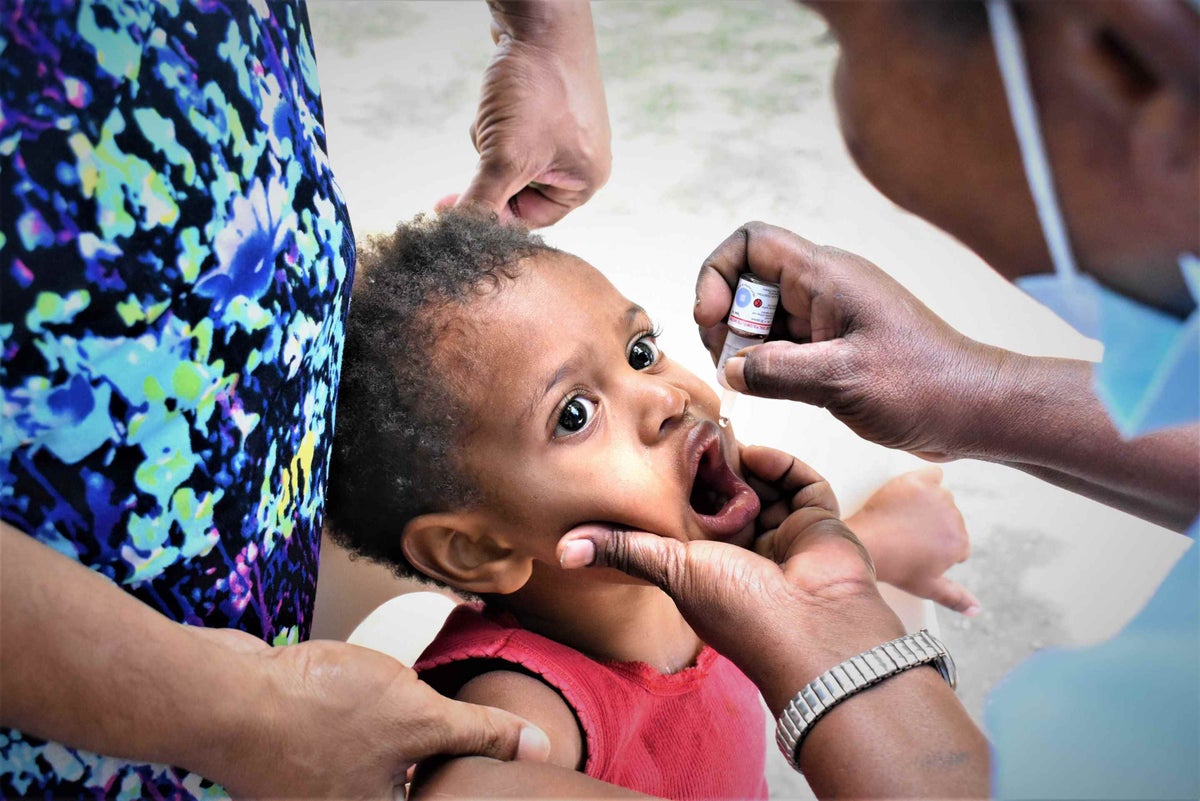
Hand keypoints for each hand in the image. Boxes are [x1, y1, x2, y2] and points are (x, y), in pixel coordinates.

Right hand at [199, 632, 549, 798]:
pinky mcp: (289, 760)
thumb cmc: (314, 712)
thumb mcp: (419, 716)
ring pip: (377, 767)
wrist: (220, 696)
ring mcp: (310, 793)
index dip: (468, 782)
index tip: (486, 764)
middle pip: (411, 788)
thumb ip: (481, 734)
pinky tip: (358, 693)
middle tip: (460, 731)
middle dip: (436, 758)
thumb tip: (541, 749)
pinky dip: (358, 722)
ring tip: (404, 706)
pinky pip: (343, 745)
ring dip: (397, 736)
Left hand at [454, 0, 610, 227]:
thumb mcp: (504, 156)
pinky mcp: (546, 109)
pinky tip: (498, 102)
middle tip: (487, 145)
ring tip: (497, 116)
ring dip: (490, 145)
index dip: (490, 215)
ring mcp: (565, 133)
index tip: (452, 210)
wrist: (540, 20)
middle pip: (515, 189)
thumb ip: (482, 202)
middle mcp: (581, 161)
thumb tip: (457, 237)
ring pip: (507, 161)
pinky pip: (509, 134)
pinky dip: (495, 124)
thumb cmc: (535, 87)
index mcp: (586, 181)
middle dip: (493, 169)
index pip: (529, 219)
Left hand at [557, 445, 902, 714]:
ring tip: (723, 439)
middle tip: (697, 439)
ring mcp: (787, 535)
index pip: (693, 519)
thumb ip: (625, 550)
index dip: (681, 491)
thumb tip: (564, 549)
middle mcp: (750, 551)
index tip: (664, 459)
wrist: (816, 629)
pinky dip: (781, 465)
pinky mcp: (821, 521)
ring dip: (746, 464)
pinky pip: (802, 483)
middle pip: (730, 497)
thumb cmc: (743, 612)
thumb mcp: (672, 571)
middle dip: (716, 471)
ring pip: (764, 485)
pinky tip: (756, 453)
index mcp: (713, 568)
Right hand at [694, 222, 1009, 460]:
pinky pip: (781, 346)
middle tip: (728, 364)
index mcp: (826, 276)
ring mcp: (827, 319)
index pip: (751, 243)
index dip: (718, 275)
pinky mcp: (832, 349)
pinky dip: (763, 365)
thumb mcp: (842, 379)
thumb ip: (777, 372)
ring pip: (761, 318)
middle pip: (747, 283)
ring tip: (746, 382)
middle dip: (725, 320)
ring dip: (743, 347)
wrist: (973, 409)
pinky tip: (765, 390)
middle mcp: (823, 289)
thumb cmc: (924, 384)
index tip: (712, 321)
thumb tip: (731, 370)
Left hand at [846, 467, 979, 614]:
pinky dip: (926, 480)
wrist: (864, 543)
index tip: (918, 549)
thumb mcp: (927, 587)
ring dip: (929, 505)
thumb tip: (977, 610)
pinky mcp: (918, 481)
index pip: (957, 542)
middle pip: (950, 519)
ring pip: (941, 498)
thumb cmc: (894, 567)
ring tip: (904, 518)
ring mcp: (937, 498)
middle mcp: (955, 519)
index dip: (937, 547)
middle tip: (907, 535)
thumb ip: (956, 598)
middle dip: (933, 526)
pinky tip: (912, 492)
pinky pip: (933, 474)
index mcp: (960, 544)